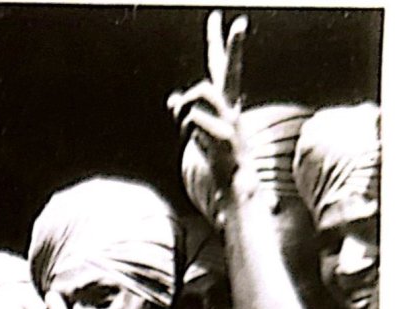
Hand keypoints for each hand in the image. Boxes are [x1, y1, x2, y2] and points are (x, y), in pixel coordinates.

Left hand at [167, 11, 246, 188]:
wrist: (234, 187)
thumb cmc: (217, 160)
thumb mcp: (197, 133)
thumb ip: (186, 114)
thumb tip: (172, 99)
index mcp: (225, 105)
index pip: (223, 70)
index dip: (224, 46)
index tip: (231, 19)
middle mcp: (231, 108)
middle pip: (229, 70)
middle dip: (233, 45)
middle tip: (237, 21)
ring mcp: (231, 120)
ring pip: (201, 91)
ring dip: (186, 105)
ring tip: (186, 123)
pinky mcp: (228, 134)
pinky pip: (194, 119)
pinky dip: (187, 127)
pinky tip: (195, 141)